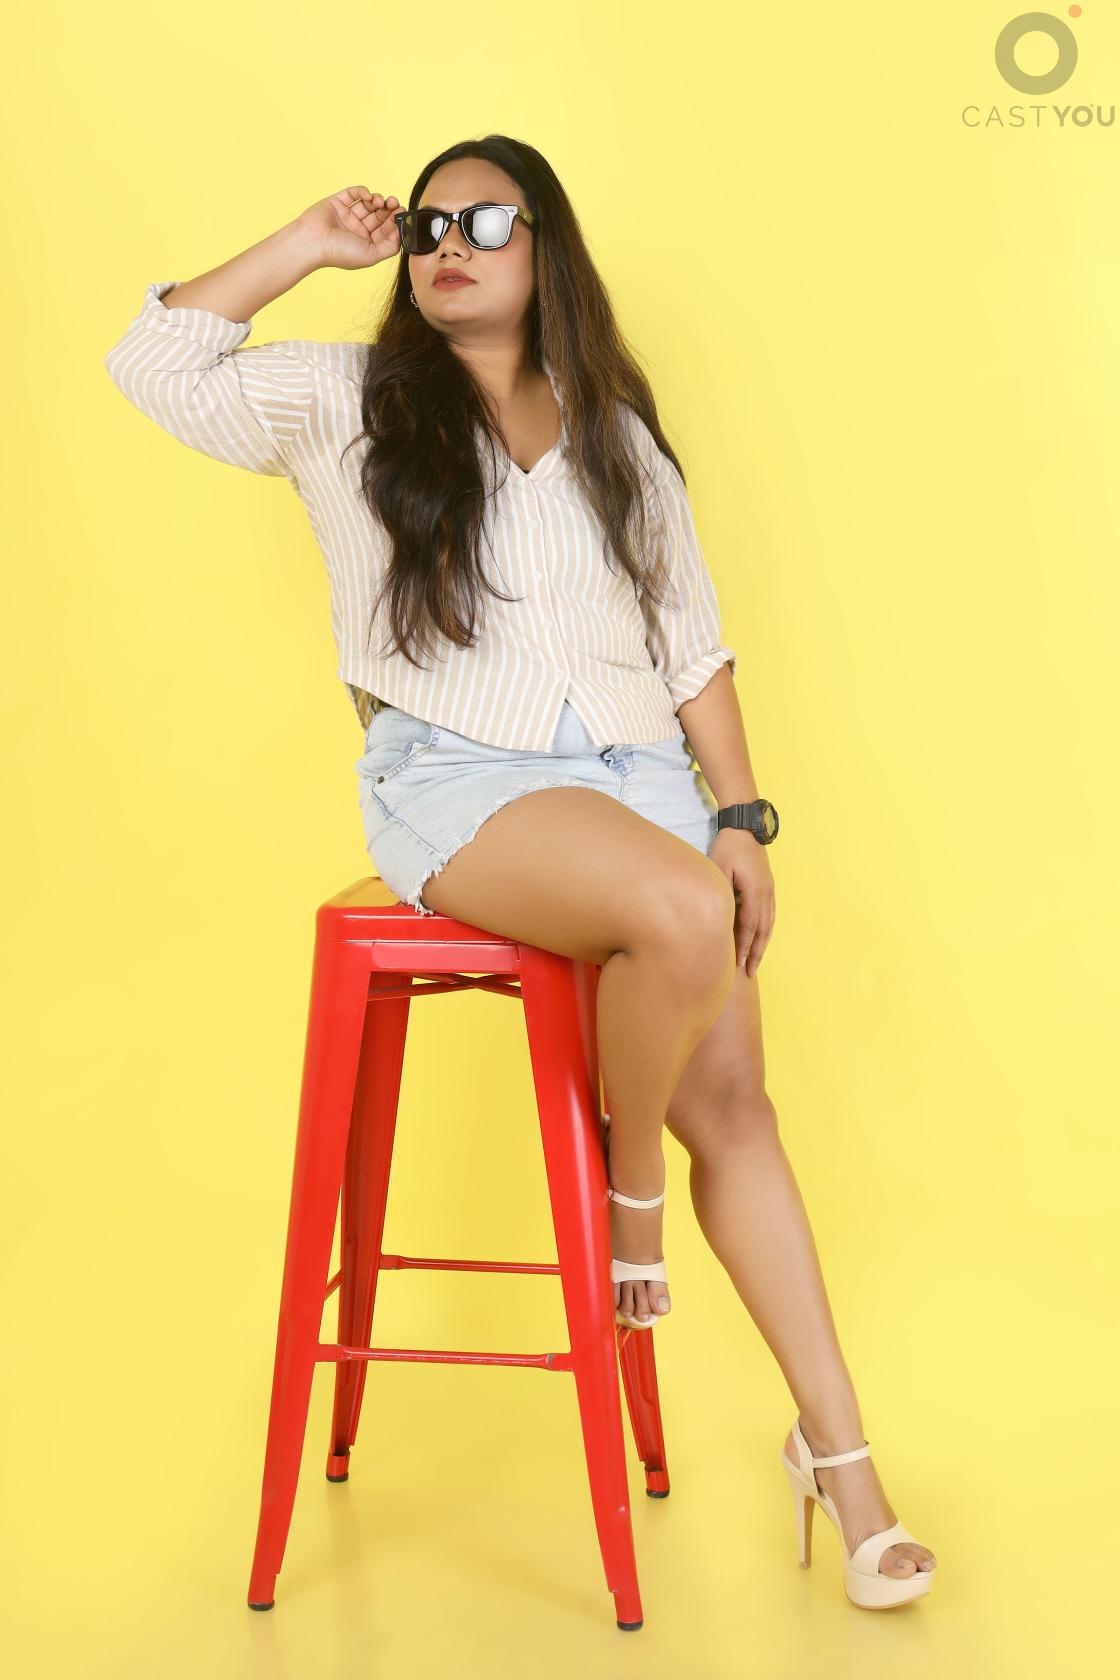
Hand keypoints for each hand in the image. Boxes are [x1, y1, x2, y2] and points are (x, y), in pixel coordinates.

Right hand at [295, 186, 404, 270]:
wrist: (313, 241)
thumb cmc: (340, 252)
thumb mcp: (372, 255)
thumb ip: (390, 247)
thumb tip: (401, 233)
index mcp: (366, 244)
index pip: (386, 231)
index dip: (395, 222)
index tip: (402, 214)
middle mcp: (358, 230)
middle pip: (379, 216)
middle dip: (389, 209)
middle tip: (395, 203)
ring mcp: (348, 216)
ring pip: (369, 204)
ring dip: (378, 200)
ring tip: (381, 201)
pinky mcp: (338, 202)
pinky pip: (354, 193)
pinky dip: (363, 191)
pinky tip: (368, 196)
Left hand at [710, 827, 774, 976]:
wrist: (746, 825)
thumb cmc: (729, 845)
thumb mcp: (719, 867)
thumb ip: (721, 893)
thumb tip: (718, 917)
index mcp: (754, 891)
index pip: (749, 927)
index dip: (744, 947)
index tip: (739, 964)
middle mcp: (766, 893)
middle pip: (763, 930)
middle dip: (757, 953)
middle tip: (750, 972)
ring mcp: (769, 889)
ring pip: (769, 923)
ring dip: (763, 944)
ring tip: (756, 960)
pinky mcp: (768, 884)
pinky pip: (770, 913)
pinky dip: (766, 930)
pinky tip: (761, 937)